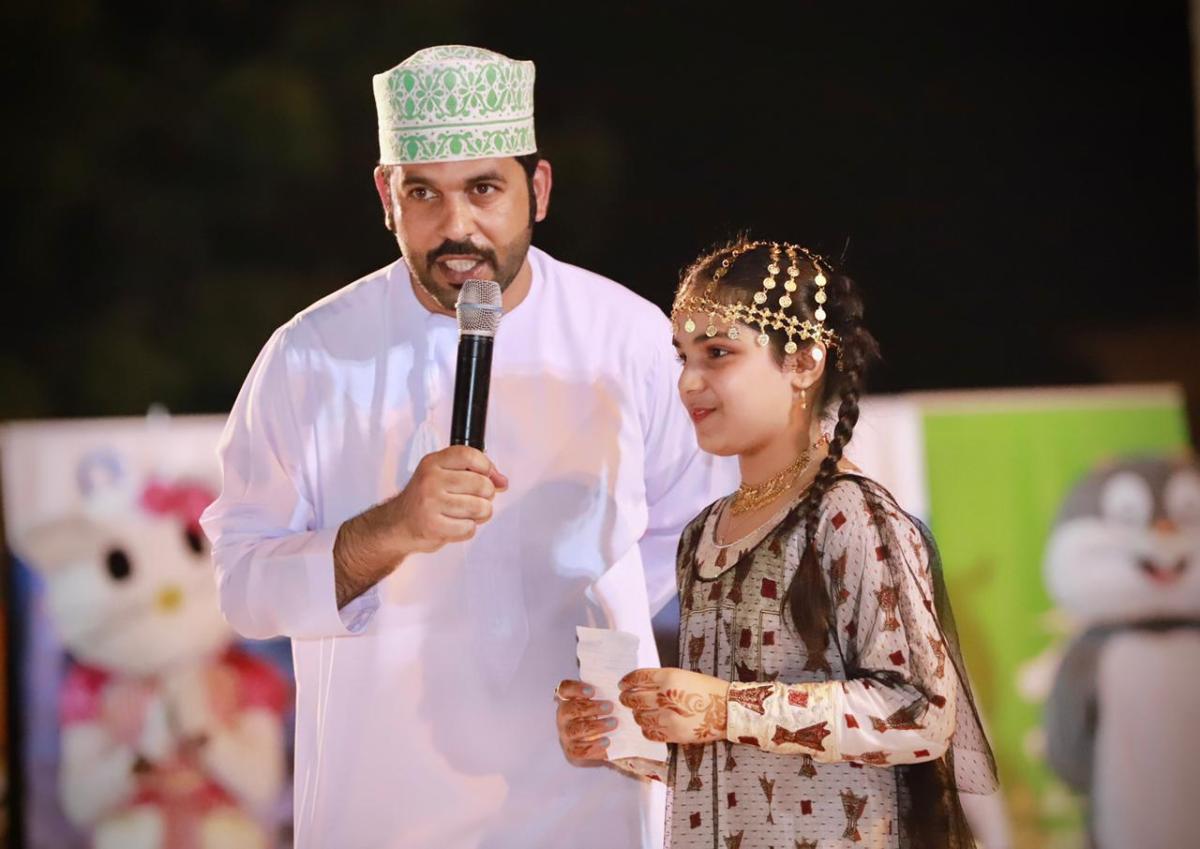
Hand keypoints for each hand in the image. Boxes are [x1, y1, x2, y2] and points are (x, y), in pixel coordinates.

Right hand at [385, 445, 508, 554]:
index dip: (486, 466)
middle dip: (486, 495)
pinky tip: (455, 525)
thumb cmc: (425, 499)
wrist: (398, 524)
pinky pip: (469, 528)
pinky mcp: (433, 525)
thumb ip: (473, 473)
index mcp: (433, 463)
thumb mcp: (443, 476)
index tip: (488, 476)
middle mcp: (431, 480)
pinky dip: (467, 529)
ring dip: (480, 514)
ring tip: (467, 513)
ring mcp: (431, 502)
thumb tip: (502, 481)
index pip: (469, 455)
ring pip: (479, 507)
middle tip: (476, 499)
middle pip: (480, 483)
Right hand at [555, 680, 614, 764]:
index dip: (575, 688)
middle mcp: (563, 716)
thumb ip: (604, 695)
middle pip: (570, 709)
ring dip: (596, 725)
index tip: (592, 691)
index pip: (564, 689)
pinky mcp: (572, 751)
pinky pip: (580, 749)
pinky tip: (607, 741)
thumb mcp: (599, 703)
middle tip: (610, 707)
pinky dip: (595, 745)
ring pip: (575, 729)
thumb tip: (620, 690)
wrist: (598, 745)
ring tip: (613, 723)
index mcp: (567, 700)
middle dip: (591, 707)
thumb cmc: (600, 717)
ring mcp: (565, 735)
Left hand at [618, 668, 728, 744]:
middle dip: (626, 698)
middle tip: (625, 698)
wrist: (727, 709)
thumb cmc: (708, 689)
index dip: (627, 681)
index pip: (638, 678)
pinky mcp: (673, 734)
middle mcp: (665, 697)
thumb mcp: (683, 675)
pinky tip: (648, 725)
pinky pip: (650, 733)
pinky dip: (646, 729)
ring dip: (636, 714)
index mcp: (668, 678)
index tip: (622, 684)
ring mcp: (668, 717)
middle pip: (634, 698)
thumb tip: (641, 684)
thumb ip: (661, 679)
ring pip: (640, 717)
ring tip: (639, 713)